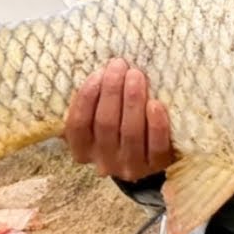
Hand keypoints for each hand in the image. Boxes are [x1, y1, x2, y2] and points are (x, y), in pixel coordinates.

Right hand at [64, 58, 173, 179]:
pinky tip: (155, 104)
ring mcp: (130, 166)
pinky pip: (156, 145)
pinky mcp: (156, 166)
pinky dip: (156, 124)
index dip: (86, 98)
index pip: (77, 125)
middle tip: (119, 66)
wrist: (148, 157)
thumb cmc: (118, 127)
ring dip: (133, 101)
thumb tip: (99, 70)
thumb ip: (94, 103)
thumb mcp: (97, 120)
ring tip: (136, 75)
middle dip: (112, 91)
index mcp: (83, 150)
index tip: (98, 73)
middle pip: (105, 124)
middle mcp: (104, 161)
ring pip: (130, 133)